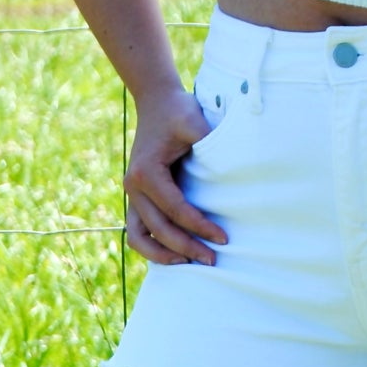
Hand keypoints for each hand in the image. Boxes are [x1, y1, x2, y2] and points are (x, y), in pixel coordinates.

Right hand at [123, 85, 228, 265]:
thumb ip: (208, 140)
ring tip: (190, 265)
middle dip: (187, 247)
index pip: (175, 209)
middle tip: (213, 260)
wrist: (156, 102)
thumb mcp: (193, 120)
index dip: (200, 226)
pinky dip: (153, 247)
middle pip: (159, 229)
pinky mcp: (135, 199)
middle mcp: (133, 187)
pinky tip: (176, 255)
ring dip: (163, 255)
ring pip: (139, 238)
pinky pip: (138, 232)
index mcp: (146, 172)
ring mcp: (131, 195)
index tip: (223, 238)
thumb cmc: (177, 111)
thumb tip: (234, 164)